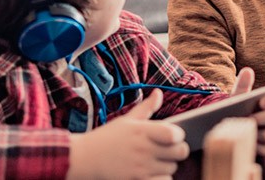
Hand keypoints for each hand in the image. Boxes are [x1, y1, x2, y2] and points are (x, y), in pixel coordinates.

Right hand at [68, 90, 187, 179]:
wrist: (84, 158)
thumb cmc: (106, 138)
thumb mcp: (126, 120)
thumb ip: (146, 108)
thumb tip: (158, 92)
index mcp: (142, 130)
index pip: (175, 134)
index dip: (178, 135)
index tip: (172, 136)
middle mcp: (143, 149)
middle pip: (180, 152)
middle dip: (176, 150)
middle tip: (167, 150)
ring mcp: (141, 167)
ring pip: (172, 168)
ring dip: (167, 165)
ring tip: (156, 161)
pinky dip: (161, 178)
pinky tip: (153, 173)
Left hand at [231, 68, 264, 156]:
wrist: (235, 131)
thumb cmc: (239, 111)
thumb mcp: (238, 99)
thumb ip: (243, 86)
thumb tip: (247, 71)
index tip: (261, 102)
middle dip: (264, 117)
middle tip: (249, 120)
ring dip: (262, 134)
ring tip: (248, 134)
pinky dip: (264, 147)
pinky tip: (253, 145)